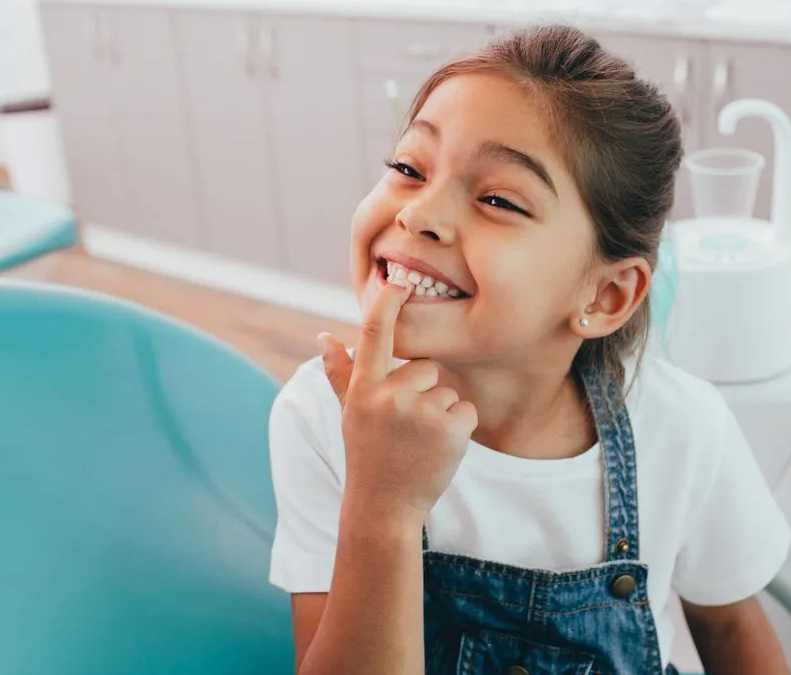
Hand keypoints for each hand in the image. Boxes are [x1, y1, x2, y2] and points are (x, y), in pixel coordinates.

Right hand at [320, 281, 477, 523]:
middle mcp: (389, 396)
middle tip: (405, 427)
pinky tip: (438, 449)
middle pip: (425, 367)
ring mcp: (420, 413)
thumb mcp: (350, 413)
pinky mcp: (450, 429)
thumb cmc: (367, 454)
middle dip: (423, 391)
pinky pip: (466, 410)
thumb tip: (325, 337)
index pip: (374, 334)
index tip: (398, 280)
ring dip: (440, 413)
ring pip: (447, 390)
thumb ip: (340, 374)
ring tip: (419, 442)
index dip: (387, 303)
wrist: (384, 506)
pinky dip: (459, 429)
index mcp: (363, 388)